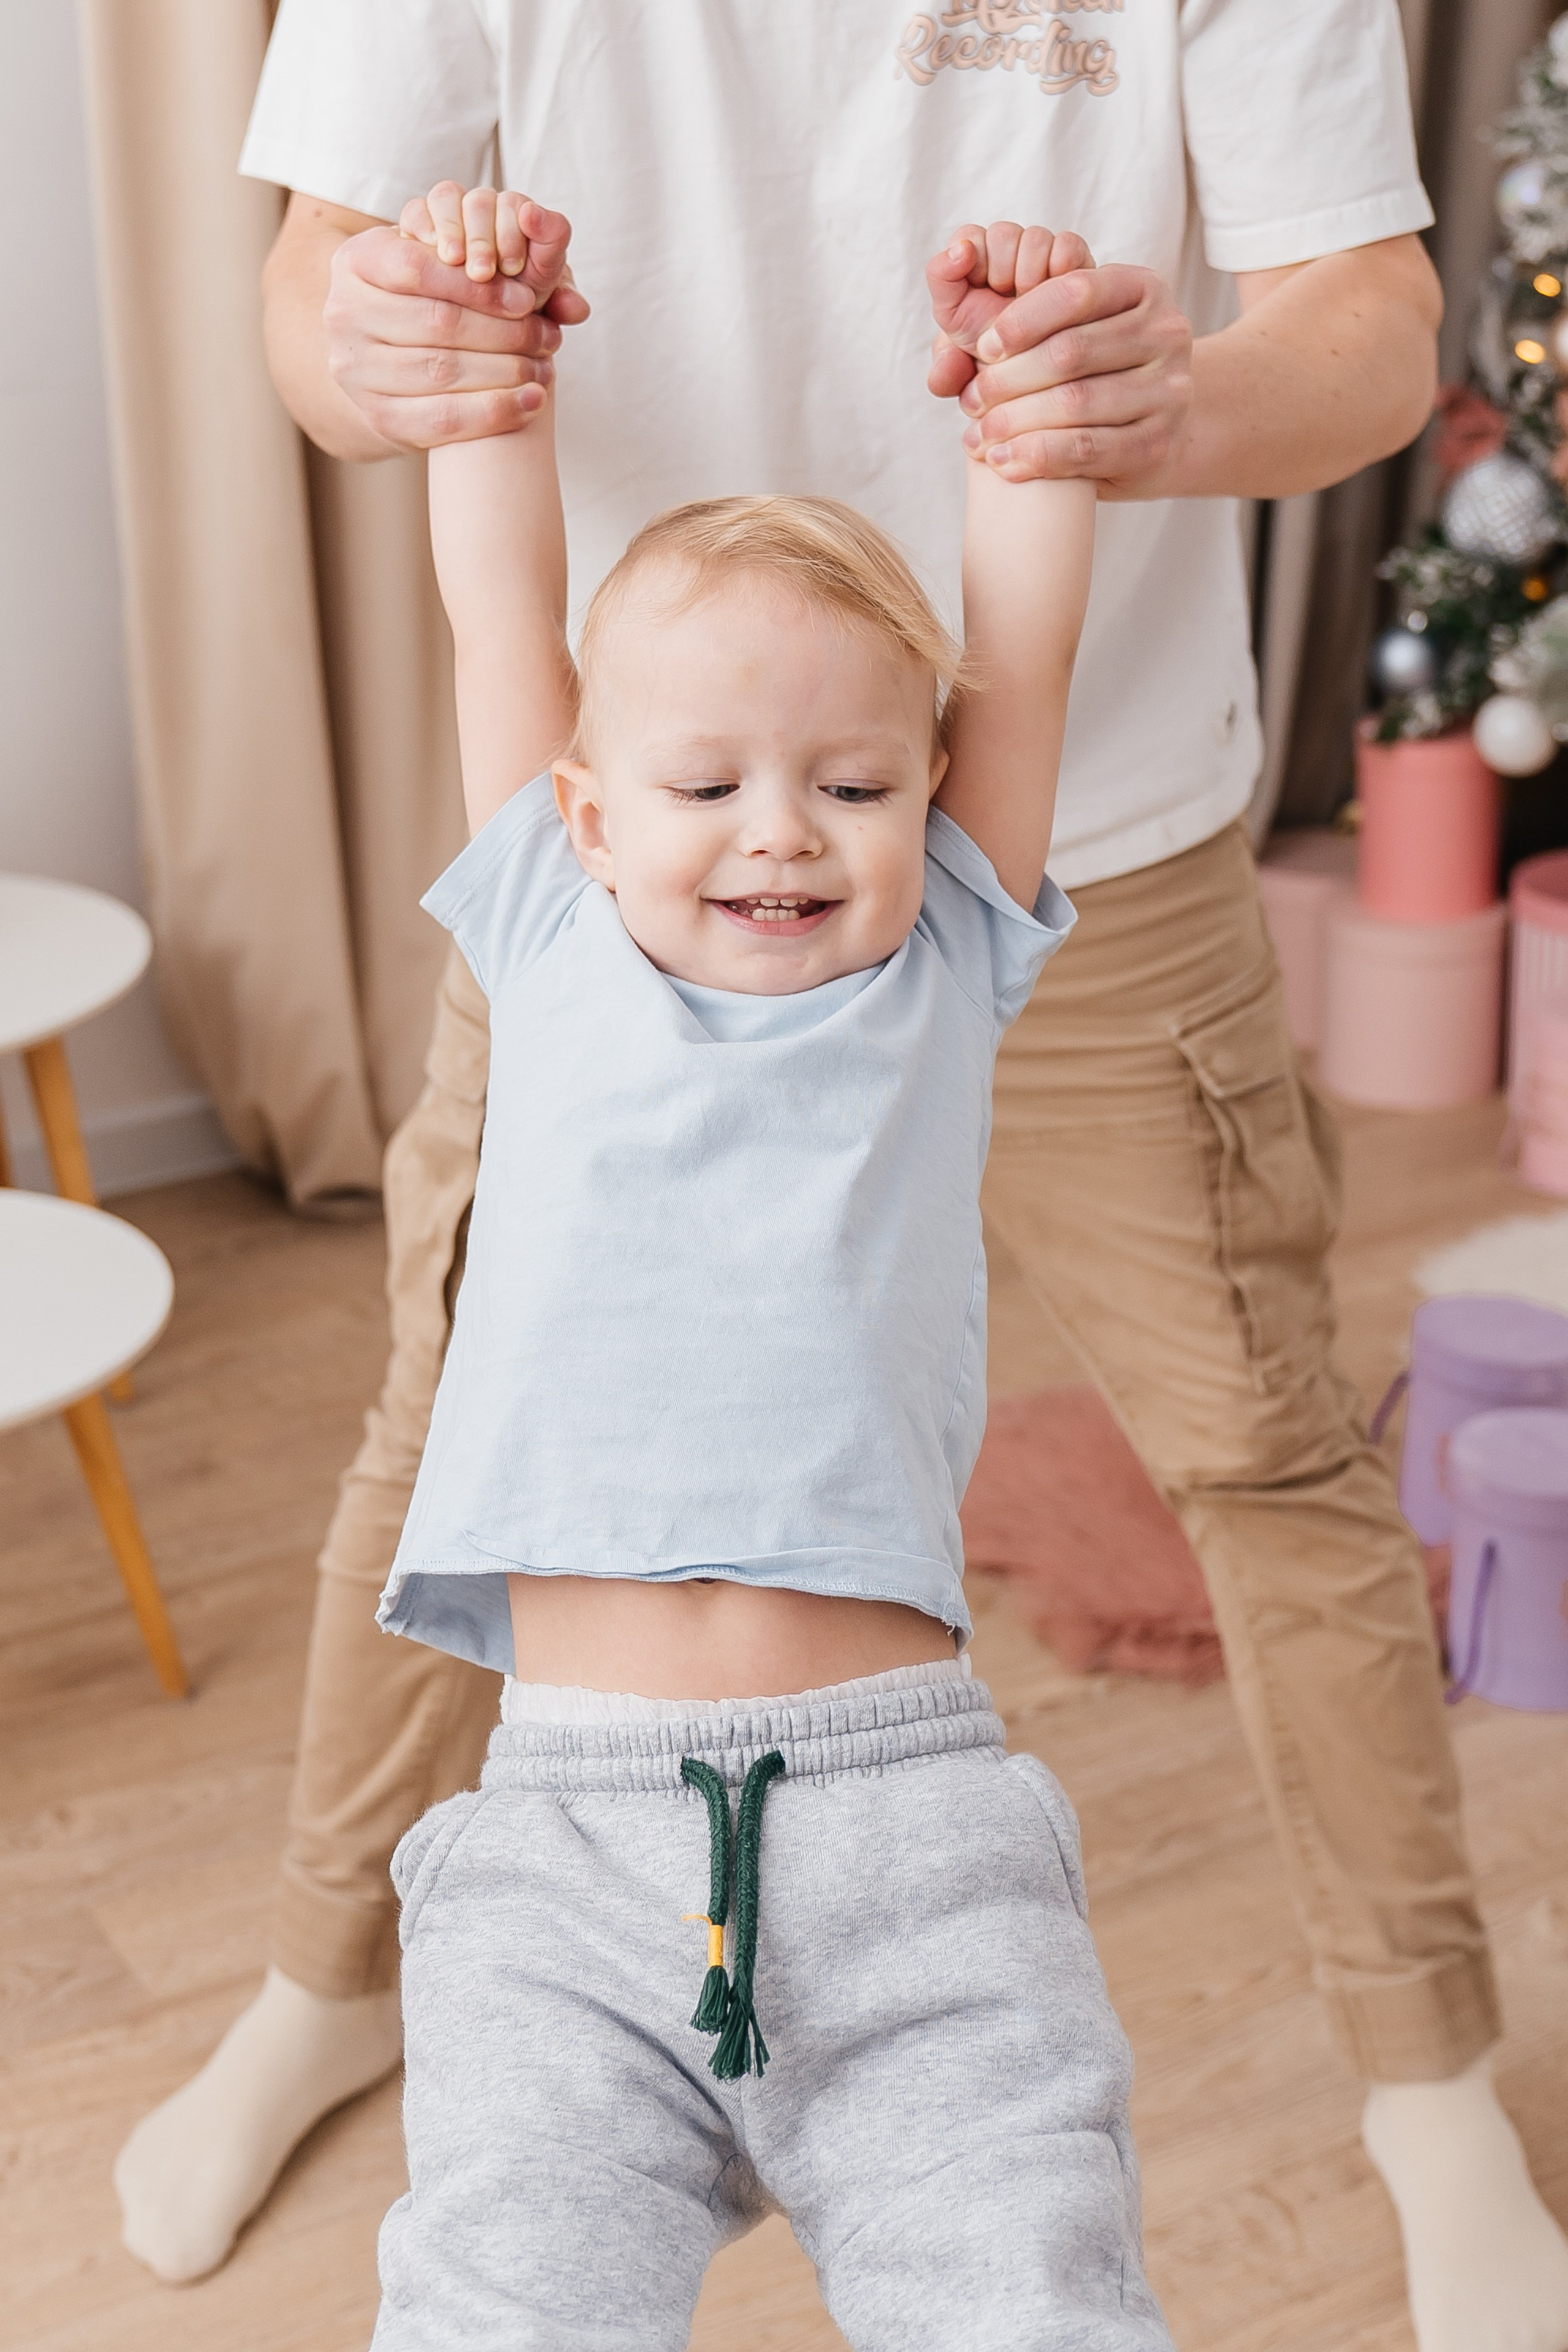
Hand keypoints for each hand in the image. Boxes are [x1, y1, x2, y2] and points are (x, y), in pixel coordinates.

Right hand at [322, 189, 587, 452]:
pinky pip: (443, 418)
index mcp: (355, 261)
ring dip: (507, 371)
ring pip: (442, 371)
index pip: (418, 268)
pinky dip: (495, 411)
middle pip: (436, 322)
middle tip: (548, 336)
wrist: (389, 358)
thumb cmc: (428, 296)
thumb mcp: (443, 261)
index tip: (529, 298)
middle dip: (504, 331)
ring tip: (545, 368)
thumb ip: (485, 250)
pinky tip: (532, 401)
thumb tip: (548, 228)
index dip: (479, 286)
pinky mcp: (377, 417)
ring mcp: (354, 370)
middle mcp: (343, 313)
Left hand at [927, 221, 1094, 386]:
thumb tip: (958, 253)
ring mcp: (1044, 253)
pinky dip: (1059, 274)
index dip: (974, 268)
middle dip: (1001, 277)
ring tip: (1032, 316)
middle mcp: (1009, 250)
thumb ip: (940, 290)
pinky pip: (1067, 247)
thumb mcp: (954, 347)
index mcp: (975, 262)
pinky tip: (1056, 308)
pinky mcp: (1077, 261)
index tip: (980, 301)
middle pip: (1003, 234)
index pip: (969, 237)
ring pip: (1036, 239)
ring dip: (1030, 279)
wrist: (1036, 383)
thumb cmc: (993, 360)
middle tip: (1006, 315)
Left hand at [934, 241, 1192, 495]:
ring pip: (1075, 402)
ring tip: (979, 436)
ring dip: (1014, 422)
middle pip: (1070, 351)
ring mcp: (1170, 389)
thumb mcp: (1064, 324)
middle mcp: (1166, 331)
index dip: (1021, 319)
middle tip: (971, 402)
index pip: (1075, 291)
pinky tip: (1004, 461)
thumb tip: (951, 258)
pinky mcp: (1158, 443)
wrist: (1147, 429)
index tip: (982, 346)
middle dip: (1009, 379)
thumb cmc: (1088, 369)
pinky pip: (1086, 449)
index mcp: (1142, 287)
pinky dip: (1035, 456)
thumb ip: (1010, 301)